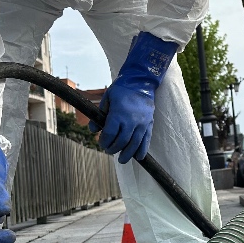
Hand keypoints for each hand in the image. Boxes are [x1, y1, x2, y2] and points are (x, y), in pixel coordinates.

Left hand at [90, 32, 178, 163]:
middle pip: (122, 142)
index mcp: (119, 114)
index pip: (110, 134)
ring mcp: (142, 123)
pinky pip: (146, 140)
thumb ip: (100, 115)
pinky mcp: (149, 124)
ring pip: (134, 144)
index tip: (102, 144)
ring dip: (127, 154)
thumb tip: (93, 130)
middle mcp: (131, 120)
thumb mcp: (107, 99)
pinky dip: (142, 150)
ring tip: (121, 160)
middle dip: (113, 149)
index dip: (104, 142)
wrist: (141, 82)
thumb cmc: (121, 89)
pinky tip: (138, 157)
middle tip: (109, 151)